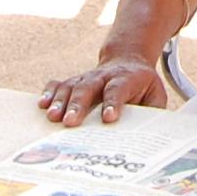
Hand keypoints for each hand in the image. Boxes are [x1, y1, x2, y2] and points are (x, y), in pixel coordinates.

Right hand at [39, 56, 168, 125]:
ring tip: (51, 118)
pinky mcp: (75, 80)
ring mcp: (87, 76)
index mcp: (128, 79)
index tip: (108, 118)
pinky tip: (41, 105)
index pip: (119, 89)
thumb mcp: (156, 96)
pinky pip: (59, 83)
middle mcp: (104, 76)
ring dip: (60, 101)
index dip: (113, 102)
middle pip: (89, 87)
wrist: (128, 61)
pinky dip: (49, 92)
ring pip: (71, 86)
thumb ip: (151, 112)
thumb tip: (143, 135)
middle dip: (78, 104)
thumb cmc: (143, 87)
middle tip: (70, 122)